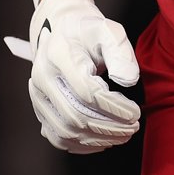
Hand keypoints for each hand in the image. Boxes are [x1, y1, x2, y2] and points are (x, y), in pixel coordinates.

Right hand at [21, 0, 140, 153]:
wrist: (61, 31)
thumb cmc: (87, 31)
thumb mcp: (108, 30)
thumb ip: (120, 52)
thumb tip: (129, 81)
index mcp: (58, 55)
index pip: (86, 91)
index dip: (114, 107)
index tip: (136, 112)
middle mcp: (42, 78)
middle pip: (75, 115)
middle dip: (109, 126)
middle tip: (134, 127)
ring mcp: (38, 96)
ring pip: (66, 131)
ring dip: (98, 138)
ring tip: (123, 135)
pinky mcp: (40, 109)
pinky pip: (58, 137)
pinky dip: (82, 144)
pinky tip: (103, 141)